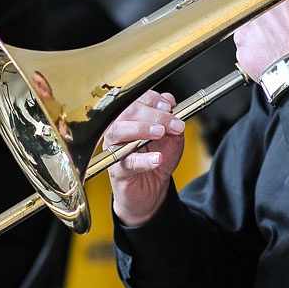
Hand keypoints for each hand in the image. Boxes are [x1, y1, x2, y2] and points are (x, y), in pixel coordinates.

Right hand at [104, 90, 185, 226]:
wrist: (153, 187)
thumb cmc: (157, 156)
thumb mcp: (171, 134)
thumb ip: (171, 118)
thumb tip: (169, 101)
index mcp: (131, 117)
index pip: (136, 100)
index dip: (154, 100)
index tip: (170, 106)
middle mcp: (118, 129)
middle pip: (128, 112)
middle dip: (154, 115)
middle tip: (173, 123)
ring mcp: (115, 148)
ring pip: (119, 131)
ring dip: (142, 129)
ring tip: (160, 133)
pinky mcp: (116, 169)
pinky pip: (126, 162)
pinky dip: (143, 160)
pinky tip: (157, 159)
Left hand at [233, 0, 288, 80]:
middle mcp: (258, 4)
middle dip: (268, 2)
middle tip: (285, 18)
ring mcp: (247, 26)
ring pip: (249, 19)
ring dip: (261, 24)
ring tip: (283, 37)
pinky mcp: (242, 47)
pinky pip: (247, 41)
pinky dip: (257, 44)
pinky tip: (275, 48)